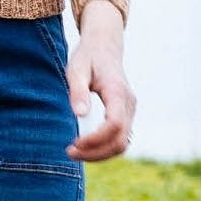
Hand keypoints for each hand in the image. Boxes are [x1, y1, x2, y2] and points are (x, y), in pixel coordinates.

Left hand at [64, 0, 135, 162]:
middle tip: (70, 152)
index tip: (75, 143)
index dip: (96, 139)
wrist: (104, 47)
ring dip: (100, 154)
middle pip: (120, 141)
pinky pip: (119, 138)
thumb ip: (78, 91)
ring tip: (75, 152)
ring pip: (122, 144)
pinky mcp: (126, 115)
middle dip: (96, 153)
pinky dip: (104, 148)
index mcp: (117, 92)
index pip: (114, 124)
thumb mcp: (76, 69)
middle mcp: (128, 104)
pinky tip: (85, 145)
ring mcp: (130, 110)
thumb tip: (80, 114)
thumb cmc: (88, 57)